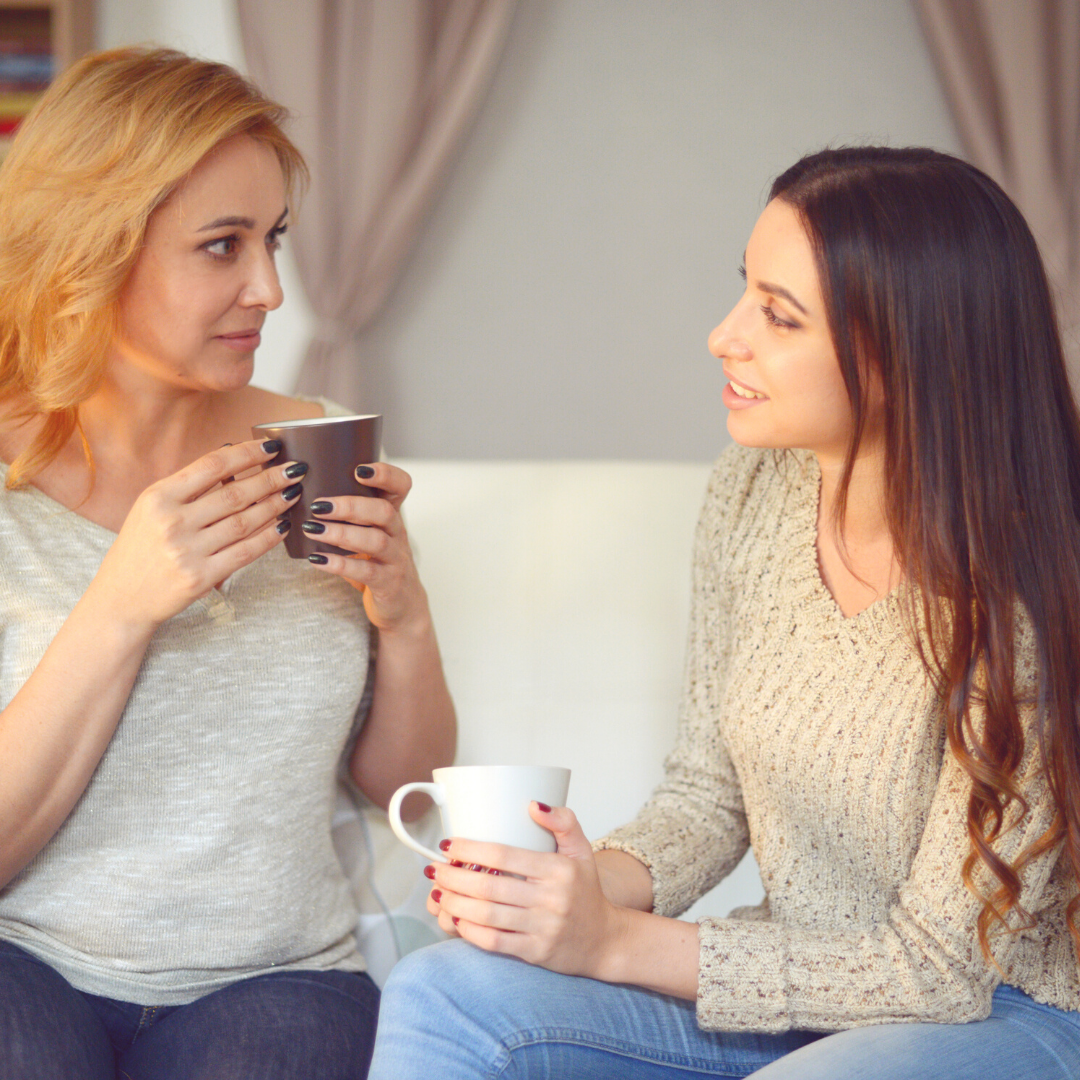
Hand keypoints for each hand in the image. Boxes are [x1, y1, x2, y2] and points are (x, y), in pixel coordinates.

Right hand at [90, 439, 301, 630]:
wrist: (122, 599)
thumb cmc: (141, 549)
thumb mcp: (151, 509)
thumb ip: (188, 488)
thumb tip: (234, 459)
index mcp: (158, 497)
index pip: (211, 466)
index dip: (246, 453)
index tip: (271, 447)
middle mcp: (171, 522)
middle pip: (234, 493)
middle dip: (271, 479)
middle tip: (295, 470)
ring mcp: (186, 551)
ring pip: (244, 522)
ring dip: (275, 506)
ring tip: (293, 494)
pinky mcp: (200, 577)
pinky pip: (245, 552)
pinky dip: (269, 537)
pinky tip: (283, 525)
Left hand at [302, 462, 428, 633]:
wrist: (400, 601)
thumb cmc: (376, 560)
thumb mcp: (368, 532)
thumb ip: (347, 514)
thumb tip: (299, 491)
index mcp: (391, 515)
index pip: (401, 485)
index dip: (385, 474)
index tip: (359, 470)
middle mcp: (397, 533)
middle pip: (383, 511)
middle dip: (350, 506)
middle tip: (318, 506)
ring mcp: (395, 558)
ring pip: (375, 540)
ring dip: (341, 534)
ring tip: (312, 529)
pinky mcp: (389, 582)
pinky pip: (366, 572)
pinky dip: (339, 564)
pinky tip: (317, 560)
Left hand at [425, 804, 631, 979]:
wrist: (604, 940)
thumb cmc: (585, 892)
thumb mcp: (582, 851)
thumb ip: (564, 822)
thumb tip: (533, 805)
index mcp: (558, 869)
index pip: (504, 855)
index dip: (470, 849)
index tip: (448, 845)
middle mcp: (551, 898)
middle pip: (489, 886)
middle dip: (454, 877)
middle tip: (435, 870)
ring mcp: (543, 927)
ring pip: (487, 915)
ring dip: (455, 903)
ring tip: (438, 894)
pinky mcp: (535, 952)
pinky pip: (495, 942)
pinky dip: (470, 931)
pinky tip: (456, 919)